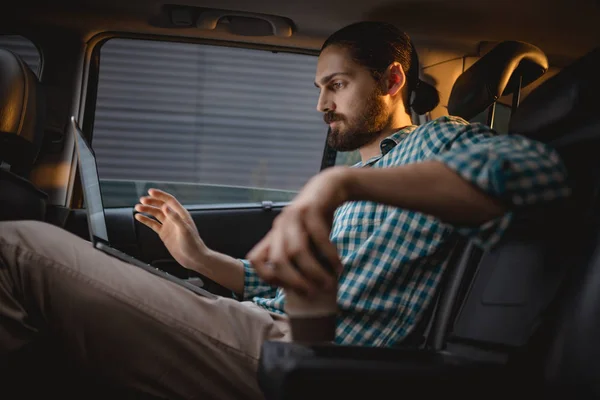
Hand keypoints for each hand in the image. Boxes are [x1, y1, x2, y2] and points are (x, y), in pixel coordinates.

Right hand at [134, 189, 206, 270]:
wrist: (193, 258)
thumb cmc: (192, 243)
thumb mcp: (184, 230)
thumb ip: (175, 217)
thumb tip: (165, 206)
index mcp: (181, 214)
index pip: (169, 201)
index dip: (160, 195)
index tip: (150, 191)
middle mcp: (174, 218)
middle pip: (161, 206)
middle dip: (151, 202)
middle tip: (141, 200)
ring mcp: (169, 225)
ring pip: (156, 214)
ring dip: (147, 210)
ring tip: (137, 207)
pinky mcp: (164, 233)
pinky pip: (153, 224)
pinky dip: (146, 220)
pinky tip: (138, 217)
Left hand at [247, 167, 349, 295]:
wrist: (330, 187)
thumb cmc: (317, 220)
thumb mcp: (304, 240)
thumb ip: (300, 259)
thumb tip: (305, 289)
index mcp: (274, 235)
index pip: (255, 258)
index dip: (267, 277)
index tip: (287, 288)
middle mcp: (279, 226)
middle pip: (277, 260)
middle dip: (294, 281)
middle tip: (312, 293)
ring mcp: (293, 216)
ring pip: (296, 251)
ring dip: (313, 271)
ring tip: (328, 282)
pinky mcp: (310, 209)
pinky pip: (318, 237)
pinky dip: (329, 255)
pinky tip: (338, 265)